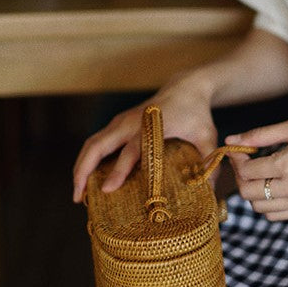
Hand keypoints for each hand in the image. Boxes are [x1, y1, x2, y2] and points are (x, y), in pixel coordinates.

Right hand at [72, 79, 217, 202]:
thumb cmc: (196, 115)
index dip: (119, 169)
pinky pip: (95, 143)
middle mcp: (130, 123)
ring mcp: (120, 122)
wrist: (185, 88)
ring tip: (78, 194)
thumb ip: (208, 163)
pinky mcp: (117, 125)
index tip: (108, 189)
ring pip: (92, 144)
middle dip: (84, 170)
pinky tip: (86, 180)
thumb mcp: (207, 137)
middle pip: (98, 145)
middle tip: (79, 198)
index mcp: (152, 126)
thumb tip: (209, 194)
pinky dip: (86, 160)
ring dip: (80, 167)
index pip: (132, 149)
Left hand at [225, 115, 287, 220]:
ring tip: (261, 172)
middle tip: (246, 159)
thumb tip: (232, 138)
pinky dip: (266, 202)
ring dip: (252, 190)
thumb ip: (260, 135)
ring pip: (258, 206)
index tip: (238, 148)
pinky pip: (274, 215)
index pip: (246, 171)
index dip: (236, 158)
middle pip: (247, 192)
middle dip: (240, 175)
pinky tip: (273, 184)